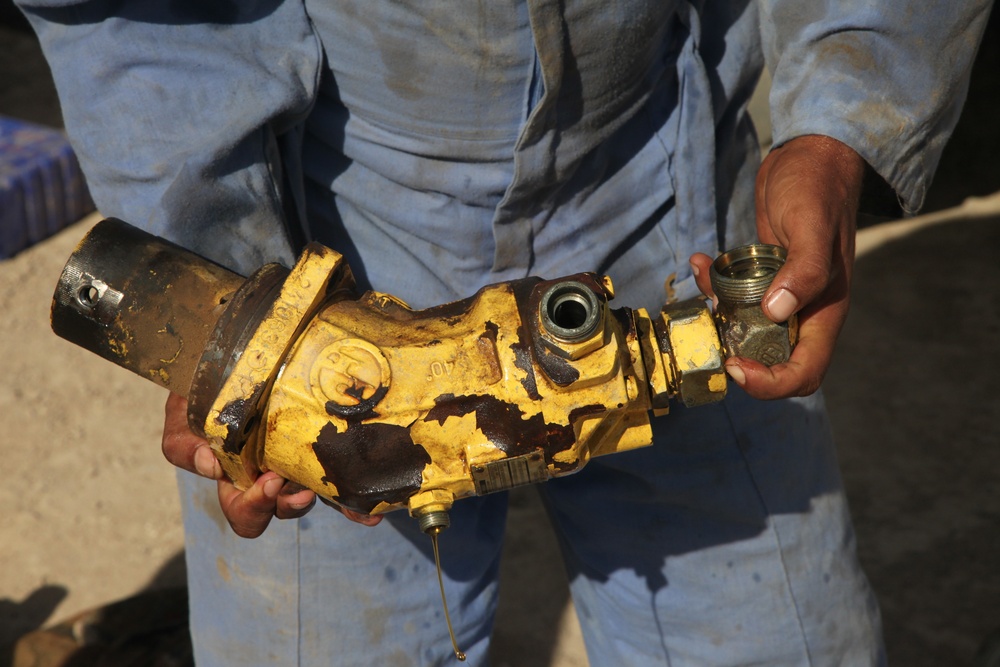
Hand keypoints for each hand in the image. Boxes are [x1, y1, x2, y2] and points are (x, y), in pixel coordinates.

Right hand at [161, 392, 380, 536]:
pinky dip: (354, 499)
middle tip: (301, 491)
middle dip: (290, 505)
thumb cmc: (204, 386)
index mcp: (235, 476)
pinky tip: (373, 512)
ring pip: (315, 494)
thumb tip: (210, 466)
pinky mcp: (323, 445)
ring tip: (343, 489)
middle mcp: (269, 474)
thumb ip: (186, 442)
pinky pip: (340, 475)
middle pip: (281, 509)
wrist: (231, 349)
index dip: (255, 506)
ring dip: (328, 500)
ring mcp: (298, 461)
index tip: (269, 481)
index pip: (243, 510)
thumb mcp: (183, 413)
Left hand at [690, 134, 864, 398]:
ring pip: (748, 331)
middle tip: (711, 337)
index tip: (737, 367)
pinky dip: (715, 287)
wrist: (812, 155)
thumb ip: (803, 271)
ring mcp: (783, 296)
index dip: (771, 383)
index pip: (804, 372)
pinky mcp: (763, 278)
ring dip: (720, 318)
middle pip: (773, 362)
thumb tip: (777, 313)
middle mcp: (804, 312)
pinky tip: (702, 260)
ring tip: (704, 283)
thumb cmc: (818, 188)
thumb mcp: (811, 227)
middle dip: (738, 358)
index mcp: (824, 311)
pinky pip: (736, 298)